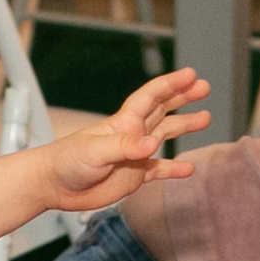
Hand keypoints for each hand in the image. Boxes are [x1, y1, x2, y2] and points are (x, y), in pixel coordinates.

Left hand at [40, 69, 212, 213]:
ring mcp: (135, 155)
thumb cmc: (66, 162)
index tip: (191, 75)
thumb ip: (124, 147)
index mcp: (124, 123)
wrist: (53, 186)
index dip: (171, 85)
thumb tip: (151, 144)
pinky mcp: (134, 176)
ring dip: (184, 126)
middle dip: (183, 97)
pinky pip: (159, 170)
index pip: (151, 97)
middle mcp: (133, 134)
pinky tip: (189, 169)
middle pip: (162, 109)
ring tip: (205, 117)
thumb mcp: (94, 151)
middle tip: (204, 87)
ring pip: (165, 135)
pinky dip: (174, 169)